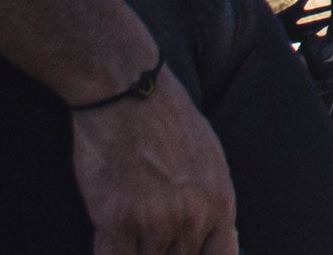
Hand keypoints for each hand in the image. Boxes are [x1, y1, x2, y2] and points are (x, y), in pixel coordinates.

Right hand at [70, 71, 237, 254]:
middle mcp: (193, 218)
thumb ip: (213, 202)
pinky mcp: (117, 221)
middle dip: (166, 253)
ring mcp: (156, 223)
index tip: (185, 254)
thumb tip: (218, 234)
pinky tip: (110, 240)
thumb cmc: (168, 120)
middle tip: (151, 233)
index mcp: (221, 204)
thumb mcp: (211, 159)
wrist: (129, 93)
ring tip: (131, 231)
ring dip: (138, 251)